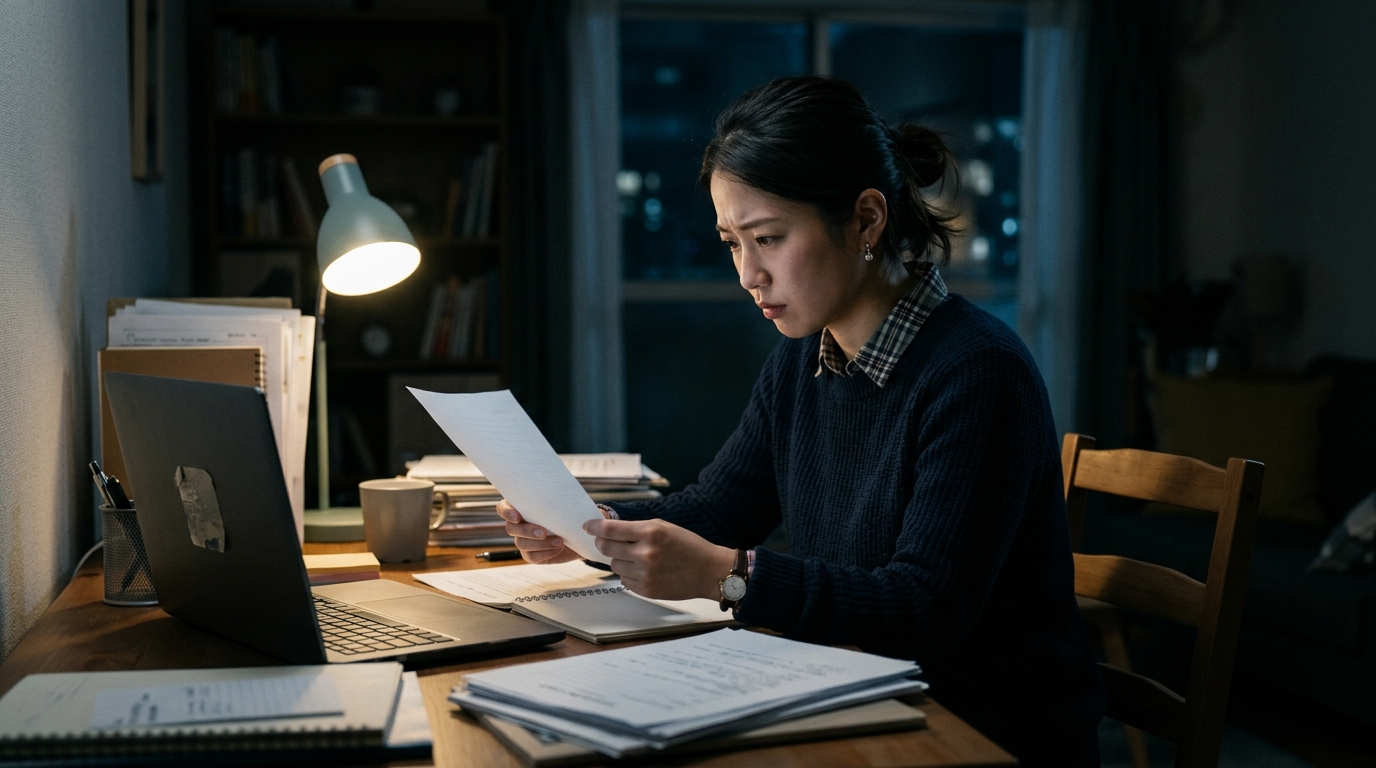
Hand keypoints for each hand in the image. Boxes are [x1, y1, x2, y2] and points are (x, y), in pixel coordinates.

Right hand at [497, 499, 580, 564]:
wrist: (580, 532)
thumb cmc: (570, 513)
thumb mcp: (567, 503)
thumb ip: (563, 500)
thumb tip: (573, 499)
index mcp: (521, 506)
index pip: (503, 508)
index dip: (506, 512)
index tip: (517, 516)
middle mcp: (518, 524)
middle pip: (511, 528)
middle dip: (527, 531)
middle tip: (544, 532)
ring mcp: (523, 540)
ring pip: (522, 544)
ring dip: (540, 544)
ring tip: (560, 541)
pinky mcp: (531, 554)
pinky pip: (531, 556)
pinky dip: (545, 553)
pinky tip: (557, 549)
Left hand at [582, 517, 735, 600]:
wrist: (708, 571)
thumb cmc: (688, 546)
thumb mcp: (664, 527)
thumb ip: (636, 528)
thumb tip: (608, 531)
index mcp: (651, 532)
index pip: (611, 529)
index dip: (595, 527)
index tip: (587, 526)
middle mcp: (646, 553)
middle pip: (606, 548)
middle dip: (603, 543)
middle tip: (606, 542)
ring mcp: (645, 574)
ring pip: (614, 565)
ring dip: (620, 560)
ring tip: (638, 558)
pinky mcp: (647, 590)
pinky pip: (624, 580)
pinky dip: (630, 574)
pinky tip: (645, 571)